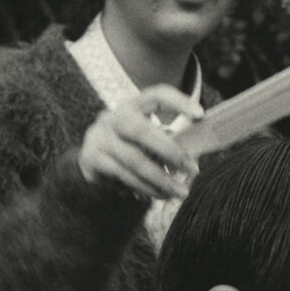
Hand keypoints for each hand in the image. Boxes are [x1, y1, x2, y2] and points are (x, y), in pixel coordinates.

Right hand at [78, 86, 202, 201]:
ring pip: (135, 161)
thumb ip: (164, 139)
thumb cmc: (128, 146)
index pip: (156, 95)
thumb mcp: (143, 136)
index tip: (200, 114)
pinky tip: (160, 195)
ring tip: (180, 192)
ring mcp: (100, 138)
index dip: (178, 101)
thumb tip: (193, 157)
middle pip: (143, 131)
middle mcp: (113, 118)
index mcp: (132, 106)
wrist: (89, 160)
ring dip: (161, 179)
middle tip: (194, 169)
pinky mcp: (92, 160)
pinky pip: (124, 176)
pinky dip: (145, 188)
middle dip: (172, 152)